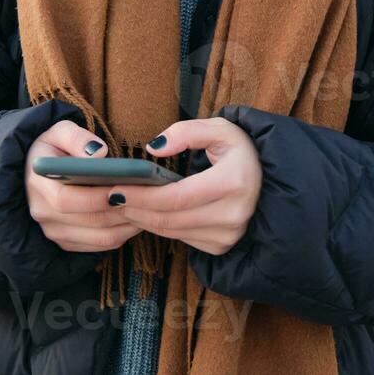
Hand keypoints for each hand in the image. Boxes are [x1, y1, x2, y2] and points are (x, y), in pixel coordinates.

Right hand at [25, 119, 141, 252]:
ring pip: (101, 238)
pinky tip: (139, 217)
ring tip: (149, 207)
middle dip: (122, 210)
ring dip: (128, 225)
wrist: (39, 170)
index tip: (123, 186)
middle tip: (149, 197)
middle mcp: (43, 214)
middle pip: (90, 221)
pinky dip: (124, 233)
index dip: (96, 197)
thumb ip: (76, 137)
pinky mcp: (67, 243)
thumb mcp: (58, 131)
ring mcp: (55, 232)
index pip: (66, 200)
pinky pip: (102, 245)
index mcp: (38, 185)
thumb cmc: (53, 147)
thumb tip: (99, 152)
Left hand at [107, 117, 261, 256]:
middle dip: (134, 210)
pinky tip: (144, 213)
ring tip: (120, 204)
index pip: (176, 197)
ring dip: (142, 220)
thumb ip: (186, 132)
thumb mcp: (218, 129)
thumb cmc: (239, 150)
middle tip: (107, 198)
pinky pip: (181, 238)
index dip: (142, 196)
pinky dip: (159, 227)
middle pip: (169, 219)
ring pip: (172, 232)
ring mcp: (229, 235)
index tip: (115, 188)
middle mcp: (233, 215)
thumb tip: (153, 148)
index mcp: (234, 183)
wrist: (266, 179)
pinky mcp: (222, 245)